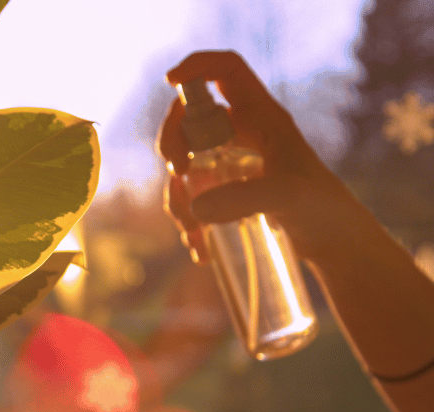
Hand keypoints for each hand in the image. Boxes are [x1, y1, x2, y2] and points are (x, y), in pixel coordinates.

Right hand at [157, 50, 364, 265]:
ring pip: (184, 165)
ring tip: (194, 232)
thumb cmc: (322, 210)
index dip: (198, 66)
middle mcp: (243, 136)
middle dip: (173, 143)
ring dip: (177, 197)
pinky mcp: (226, 196)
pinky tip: (201, 250)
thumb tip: (196, 208)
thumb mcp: (287, 196)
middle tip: (179, 173)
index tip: (171, 80)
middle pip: (190, 119)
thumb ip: (243, 197)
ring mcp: (230, 166)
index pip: (227, 71)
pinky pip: (191, 200)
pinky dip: (189, 224)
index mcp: (262, 118)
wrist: (335, 244)